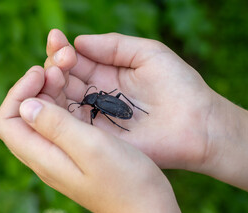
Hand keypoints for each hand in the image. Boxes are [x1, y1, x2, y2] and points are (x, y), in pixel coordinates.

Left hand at [0, 66, 189, 212]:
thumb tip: (25, 105)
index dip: (18, 92)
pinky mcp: (79, 154)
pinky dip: (67, 102)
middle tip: (61, 66)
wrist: (149, 209)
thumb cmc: (127, 181)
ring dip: (52, 92)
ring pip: (43, 117)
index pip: (7, 121)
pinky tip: (84, 92)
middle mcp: (48, 158)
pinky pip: (61, 123)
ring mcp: (63, 157)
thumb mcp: (92, 148)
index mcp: (45, 157)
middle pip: (23, 116)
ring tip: (72, 70)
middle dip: (36, 86)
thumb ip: (56, 126)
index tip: (42, 72)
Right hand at [43, 29, 223, 170]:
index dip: (62, 49)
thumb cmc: (180, 85)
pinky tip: (49, 94)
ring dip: (50, 85)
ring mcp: (96, 118)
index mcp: (108, 73)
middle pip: (63, 79)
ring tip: (54, 72)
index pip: (75, 60)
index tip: (57, 38)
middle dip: (54, 65)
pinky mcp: (98, 139)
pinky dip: (54, 110)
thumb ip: (114, 45)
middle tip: (61, 59)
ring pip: (60, 100)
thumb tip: (78, 41)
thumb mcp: (148, 53)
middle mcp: (98, 95)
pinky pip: (68, 125)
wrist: (198, 124)